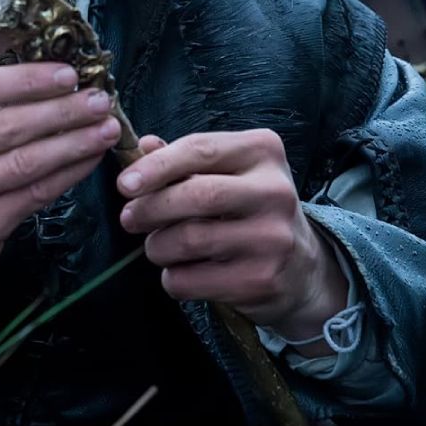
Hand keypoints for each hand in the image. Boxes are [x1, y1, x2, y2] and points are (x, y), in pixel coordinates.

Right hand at [0, 25, 119, 340]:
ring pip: (23, 162)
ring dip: (73, 142)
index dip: (26, 79)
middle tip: (99, 98)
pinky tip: (88, 159)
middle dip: (61, 109)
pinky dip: (66, 174)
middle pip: (4, 125)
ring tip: (105, 127)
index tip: (67, 73)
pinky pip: (31, 196)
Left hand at [117, 130, 346, 340]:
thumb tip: (144, 145)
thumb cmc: (250, 210)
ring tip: (157, 247)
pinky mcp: (262, 279)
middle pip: (196, 195)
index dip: (156, 166)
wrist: (301, 268)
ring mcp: (272, 238)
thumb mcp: (228, 173)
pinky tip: (179, 273)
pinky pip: (192, 280)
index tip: (124, 184)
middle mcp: (275, 191)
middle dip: (150, 208)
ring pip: (189, 240)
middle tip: (129, 219)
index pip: (200, 149)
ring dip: (157, 246)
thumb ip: (186, 159)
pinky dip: (172, 278)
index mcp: (263, 152)